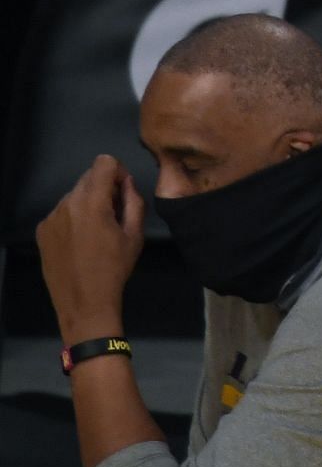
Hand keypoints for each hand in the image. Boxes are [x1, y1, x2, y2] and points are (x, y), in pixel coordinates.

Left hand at [37, 156, 143, 340]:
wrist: (84, 303)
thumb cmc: (115, 269)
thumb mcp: (135, 235)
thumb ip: (134, 202)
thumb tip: (126, 184)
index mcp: (92, 203)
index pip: (103, 163)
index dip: (118, 173)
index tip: (123, 195)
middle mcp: (66, 204)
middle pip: (88, 177)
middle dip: (104, 188)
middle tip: (113, 215)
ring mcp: (50, 218)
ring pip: (74, 194)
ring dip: (88, 202)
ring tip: (96, 232)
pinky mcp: (42, 231)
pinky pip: (62, 212)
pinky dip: (74, 217)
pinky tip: (80, 241)